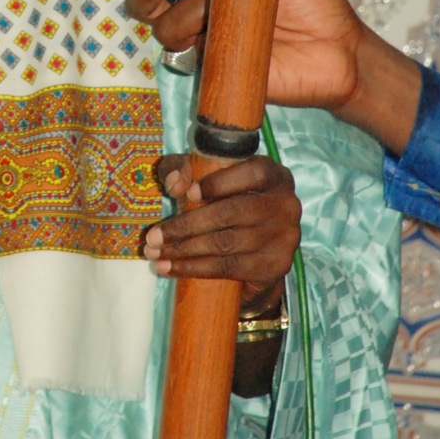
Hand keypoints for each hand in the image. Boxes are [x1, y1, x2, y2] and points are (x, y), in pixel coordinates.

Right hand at [86, 0, 420, 153]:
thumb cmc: (309, 0)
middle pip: (142, 1)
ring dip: (186, 15)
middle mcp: (196, 10)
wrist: (338, 46)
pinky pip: (188, 56)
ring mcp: (202, 42)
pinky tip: (225, 40)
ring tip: (220, 14)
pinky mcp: (213, 72)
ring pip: (162, 28)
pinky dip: (201, 44)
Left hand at [145, 154, 300, 317]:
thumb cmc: (227, 203)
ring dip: (184, 251)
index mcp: (274, 176)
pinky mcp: (276, 266)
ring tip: (155, 254)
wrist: (257, 252)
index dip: (219, 183)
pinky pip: (229, 268)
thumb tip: (176, 184)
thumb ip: (186, 169)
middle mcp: (286, 205)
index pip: (251, 173)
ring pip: (226, 243)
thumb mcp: (205, 178)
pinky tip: (171, 269)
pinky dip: (195, 269)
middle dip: (185, 225)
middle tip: (153, 236)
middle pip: (231, 213)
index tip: (187, 193)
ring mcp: (285, 238)